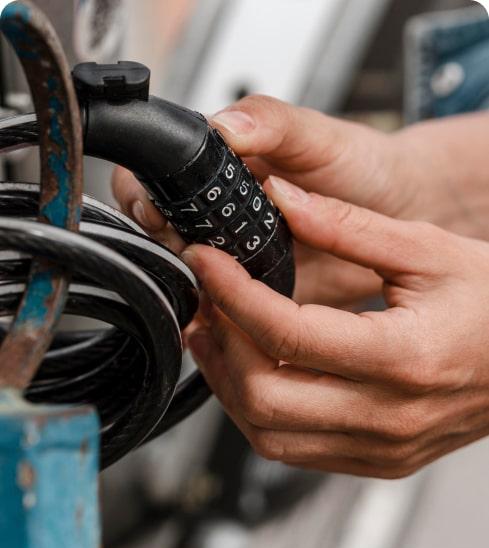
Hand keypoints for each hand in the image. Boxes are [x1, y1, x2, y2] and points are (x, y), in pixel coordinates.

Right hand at [111, 96, 420, 305]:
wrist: (396, 213)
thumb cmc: (358, 166)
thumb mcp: (317, 135)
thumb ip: (272, 123)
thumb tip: (224, 125)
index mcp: (219, 166)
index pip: (153, 177)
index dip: (146, 196)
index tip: (161, 213)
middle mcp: (217, 211)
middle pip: (155, 229)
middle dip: (162, 244)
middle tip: (191, 250)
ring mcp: (232, 253)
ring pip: (181, 271)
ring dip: (184, 282)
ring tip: (209, 285)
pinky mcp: (253, 290)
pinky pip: (217, 305)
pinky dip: (212, 311)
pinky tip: (223, 313)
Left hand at [183, 179, 488, 478]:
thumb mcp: (428, 250)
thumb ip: (348, 226)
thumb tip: (281, 199)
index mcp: (406, 356)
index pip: (288, 334)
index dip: (233, 294)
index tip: (205, 262)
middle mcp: (389, 415)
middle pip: (265, 396)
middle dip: (220, 343)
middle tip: (204, 299)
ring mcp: (380, 447)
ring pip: (269, 433)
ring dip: (229, 382)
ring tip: (215, 332)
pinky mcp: (375, 459)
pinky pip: (292, 449)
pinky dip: (257, 410)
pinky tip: (251, 369)